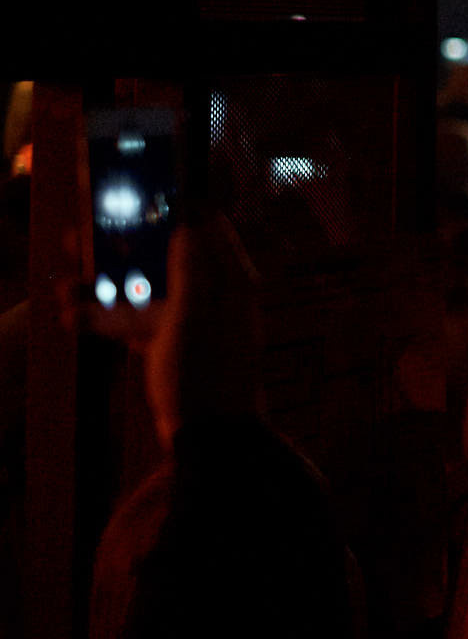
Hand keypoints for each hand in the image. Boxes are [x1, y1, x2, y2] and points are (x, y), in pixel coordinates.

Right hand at [64, 210, 261, 446]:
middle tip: (84, 237)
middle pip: (167, 261)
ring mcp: (195, 325)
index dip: (175, 212)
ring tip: (64, 284)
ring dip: (107, 288)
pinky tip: (74, 317)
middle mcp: (216, 299)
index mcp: (231, 285)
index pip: (207, 232)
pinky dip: (112, 320)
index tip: (141, 198)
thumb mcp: (192, 319)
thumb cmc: (206, 376)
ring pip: (147, 294)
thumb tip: (188, 225)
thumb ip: (190, 271)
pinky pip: (141, 325)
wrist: (211, 440)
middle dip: (125, 251)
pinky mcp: (175, 350)